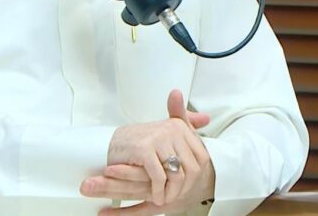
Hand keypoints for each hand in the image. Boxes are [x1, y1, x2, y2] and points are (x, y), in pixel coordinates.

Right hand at [81, 90, 213, 210]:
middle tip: (176, 196)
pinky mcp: (144, 150)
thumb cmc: (140, 141)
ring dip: (171, 191)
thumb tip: (205, 118)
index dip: (196, 176)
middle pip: (191, 167)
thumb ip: (186, 122)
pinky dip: (158, 191)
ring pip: (176, 174)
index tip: (187, 186)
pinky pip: (159, 177)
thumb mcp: (166, 130)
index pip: (201, 157)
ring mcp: (157, 138)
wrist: (112, 144)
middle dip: (184, 187)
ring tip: (166, 198)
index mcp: (178, 125)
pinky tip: (156, 196)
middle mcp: (170, 129)